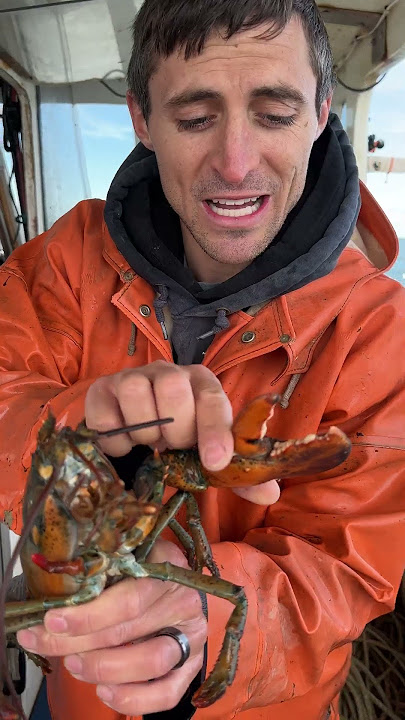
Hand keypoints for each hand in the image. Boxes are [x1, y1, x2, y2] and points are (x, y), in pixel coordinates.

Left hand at [18, 541, 206, 714]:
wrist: (176, 584)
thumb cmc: (142, 567)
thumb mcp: (125, 555)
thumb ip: (100, 569)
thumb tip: (52, 592)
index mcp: (166, 568)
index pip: (128, 599)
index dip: (88, 615)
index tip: (51, 621)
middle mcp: (182, 602)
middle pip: (129, 631)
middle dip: (78, 642)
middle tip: (44, 642)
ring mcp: (190, 636)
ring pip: (151, 662)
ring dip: (103, 668)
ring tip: (72, 664)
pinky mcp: (191, 665)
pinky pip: (167, 693)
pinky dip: (134, 699)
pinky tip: (104, 691)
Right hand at [85, 361, 279, 504]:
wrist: (135, 429)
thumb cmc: (179, 439)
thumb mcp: (207, 454)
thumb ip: (236, 474)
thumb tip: (269, 494)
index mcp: (202, 383)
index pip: (213, 399)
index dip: (215, 431)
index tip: (215, 463)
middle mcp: (168, 372)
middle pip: (173, 387)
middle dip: (175, 429)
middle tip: (173, 448)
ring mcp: (133, 377)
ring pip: (135, 389)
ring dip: (144, 429)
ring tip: (148, 445)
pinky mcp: (101, 390)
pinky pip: (104, 411)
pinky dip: (114, 437)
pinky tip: (124, 446)